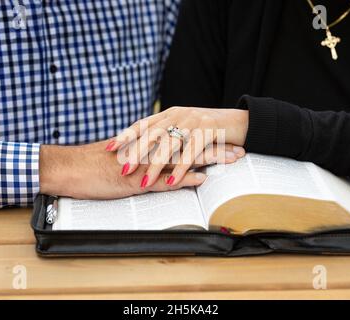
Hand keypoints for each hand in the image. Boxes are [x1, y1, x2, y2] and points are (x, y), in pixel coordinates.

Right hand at [39, 140, 238, 199]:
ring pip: (182, 158)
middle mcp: (149, 150)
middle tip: (240, 150)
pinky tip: (200, 179)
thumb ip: (145, 159)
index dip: (206, 141)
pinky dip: (181, 178)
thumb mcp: (125, 160)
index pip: (184, 139)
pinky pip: (162, 179)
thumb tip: (162, 164)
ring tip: (231, 161)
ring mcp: (143, 164)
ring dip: (208, 159)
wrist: (70, 169)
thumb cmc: (95, 166)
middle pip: (190, 145)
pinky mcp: (134, 179)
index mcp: (148, 144)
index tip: (227, 142)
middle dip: (217, 147)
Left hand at [107, 107, 248, 187]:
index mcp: (169, 114)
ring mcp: (193, 121)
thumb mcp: (184, 128)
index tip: (109, 147)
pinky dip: (181, 167)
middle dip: (135, 152)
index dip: (125, 135)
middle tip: (122, 168)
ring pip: (170, 144)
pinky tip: (172, 180)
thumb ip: (166, 134)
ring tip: (144, 180)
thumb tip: (143, 148)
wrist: (240, 121)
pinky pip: (191, 151)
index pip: (142, 124)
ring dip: (156, 164)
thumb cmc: (209, 129)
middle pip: (152, 134)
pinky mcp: (209, 130)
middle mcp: (178, 115)